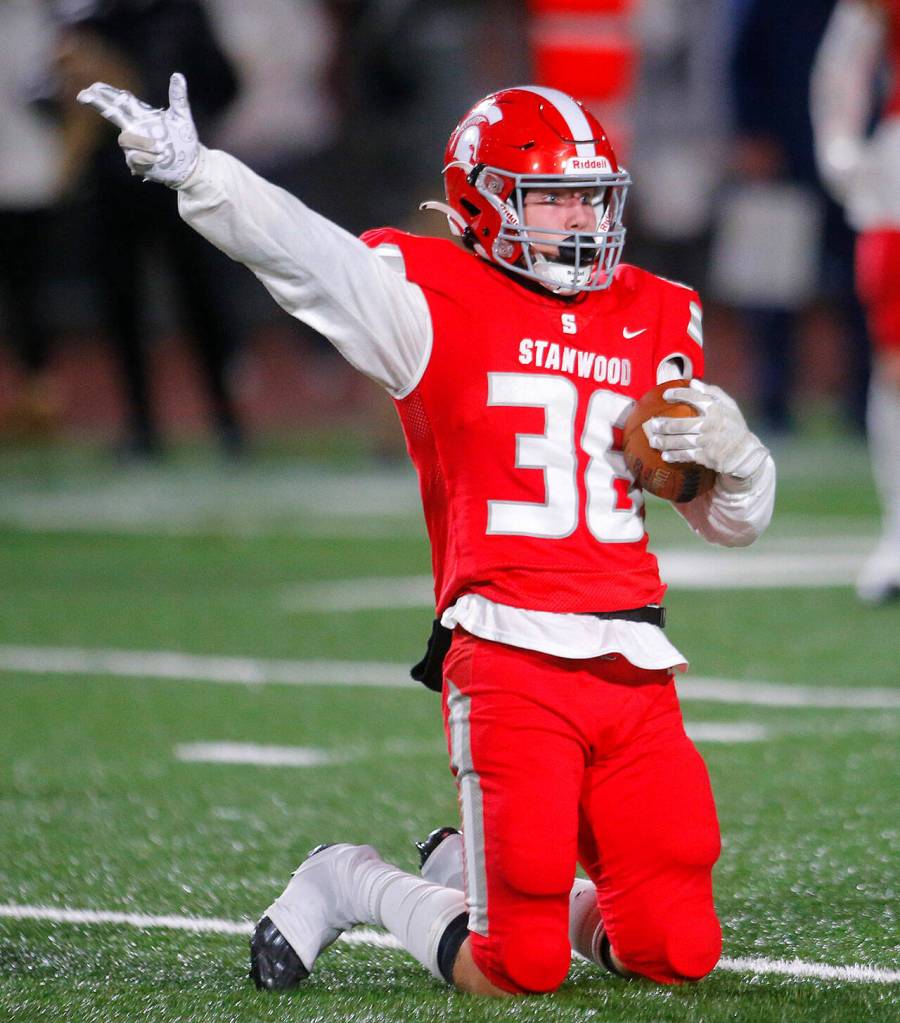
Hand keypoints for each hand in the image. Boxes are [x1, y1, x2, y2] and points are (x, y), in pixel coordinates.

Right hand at [76, 72, 198, 186]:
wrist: (190, 166)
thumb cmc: (185, 139)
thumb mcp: (183, 117)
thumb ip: (178, 97)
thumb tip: (178, 76)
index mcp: (142, 115)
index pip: (120, 100)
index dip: (106, 93)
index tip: (93, 87)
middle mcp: (134, 128)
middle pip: (112, 114)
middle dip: (98, 104)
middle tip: (84, 95)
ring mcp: (133, 146)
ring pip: (126, 139)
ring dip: (144, 143)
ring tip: (163, 150)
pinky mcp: (136, 162)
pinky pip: (134, 157)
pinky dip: (147, 158)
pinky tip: (159, 160)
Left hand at [643, 379, 768, 478]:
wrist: (744, 453)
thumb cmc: (734, 426)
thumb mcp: (730, 405)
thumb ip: (713, 392)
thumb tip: (693, 382)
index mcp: (716, 409)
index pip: (694, 397)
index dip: (678, 394)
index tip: (665, 395)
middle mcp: (710, 425)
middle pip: (681, 424)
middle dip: (664, 424)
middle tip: (653, 424)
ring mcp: (707, 442)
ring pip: (680, 441)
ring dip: (664, 441)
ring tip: (653, 440)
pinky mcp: (705, 456)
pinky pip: (685, 456)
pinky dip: (674, 456)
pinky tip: (665, 455)